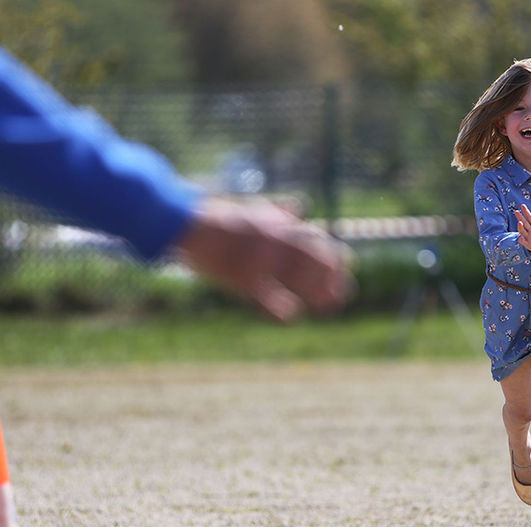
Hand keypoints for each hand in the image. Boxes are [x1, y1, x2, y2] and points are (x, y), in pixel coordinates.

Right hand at [176, 196, 355, 321]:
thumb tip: (300, 205)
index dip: (334, 258)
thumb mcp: (253, 210)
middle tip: (341, 296)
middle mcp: (274, 237)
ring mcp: (258, 256)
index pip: (317, 239)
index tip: (346, 271)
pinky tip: (292, 316)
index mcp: (277, 224)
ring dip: (316, 290)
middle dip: (330, 277)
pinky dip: (279, 306)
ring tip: (330, 305)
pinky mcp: (240, 275)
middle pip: (312, 257)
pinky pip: (264, 294)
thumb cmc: (219, 219)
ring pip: (297, 273)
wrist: (184, 221)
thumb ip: (279, 212)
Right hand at [514, 204, 530, 252]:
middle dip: (520, 217)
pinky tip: (520, 238)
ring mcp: (527, 236)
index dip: (526, 211)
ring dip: (520, 227)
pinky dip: (521, 240)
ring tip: (519, 223)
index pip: (529, 217)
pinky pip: (523, 242)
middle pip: (524, 222)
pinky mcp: (526, 243)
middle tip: (516, 212)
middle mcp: (528, 229)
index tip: (522, 205)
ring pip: (522, 231)